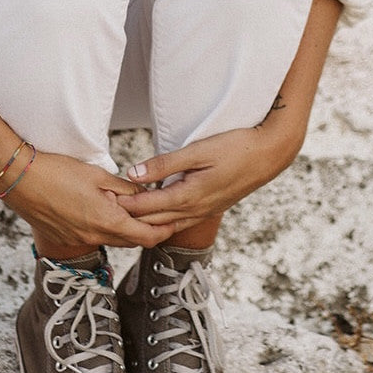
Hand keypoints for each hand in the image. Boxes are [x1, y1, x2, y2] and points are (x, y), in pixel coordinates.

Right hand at [3, 149, 176, 250]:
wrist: (19, 180)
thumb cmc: (57, 172)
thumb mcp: (97, 174)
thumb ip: (124, 187)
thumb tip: (145, 192)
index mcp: (107, 220)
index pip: (147, 237)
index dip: (164, 231)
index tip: (174, 221)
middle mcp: (95, 236)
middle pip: (133, 242)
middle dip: (149, 230)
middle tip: (160, 215)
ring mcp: (79, 240)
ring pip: (114, 240)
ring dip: (127, 230)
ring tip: (134, 211)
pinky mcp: (67, 238)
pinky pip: (95, 237)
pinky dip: (106, 229)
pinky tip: (104, 212)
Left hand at [115, 120, 305, 229]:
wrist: (270, 154)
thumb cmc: (235, 147)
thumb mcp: (197, 151)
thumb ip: (164, 164)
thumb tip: (133, 174)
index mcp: (189, 196)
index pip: (147, 208)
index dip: (123, 206)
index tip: (102, 202)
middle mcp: (195, 209)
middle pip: (153, 221)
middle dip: (129, 219)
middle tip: (104, 212)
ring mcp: (204, 211)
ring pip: (167, 224)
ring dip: (145, 222)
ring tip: (122, 216)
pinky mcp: (210, 207)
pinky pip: (180, 220)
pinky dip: (162, 220)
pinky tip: (153, 215)